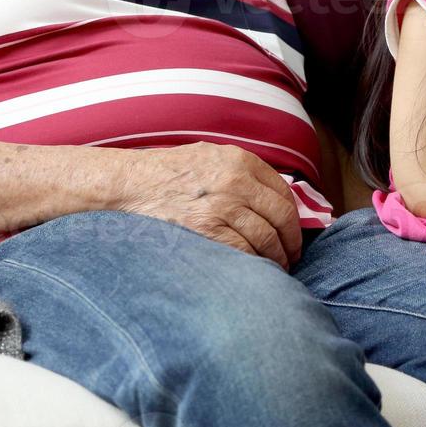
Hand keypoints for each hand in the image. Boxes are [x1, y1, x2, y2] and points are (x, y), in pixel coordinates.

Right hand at [126, 143, 301, 267]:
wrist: (131, 184)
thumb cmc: (170, 172)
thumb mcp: (212, 157)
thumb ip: (243, 173)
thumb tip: (274, 200)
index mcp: (241, 161)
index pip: (284, 193)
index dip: (294, 218)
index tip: (293, 233)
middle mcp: (236, 182)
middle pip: (281, 217)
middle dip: (291, 241)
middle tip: (292, 256)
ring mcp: (222, 206)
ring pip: (267, 238)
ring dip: (276, 257)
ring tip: (277, 266)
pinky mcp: (206, 229)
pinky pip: (243, 251)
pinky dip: (254, 263)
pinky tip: (255, 269)